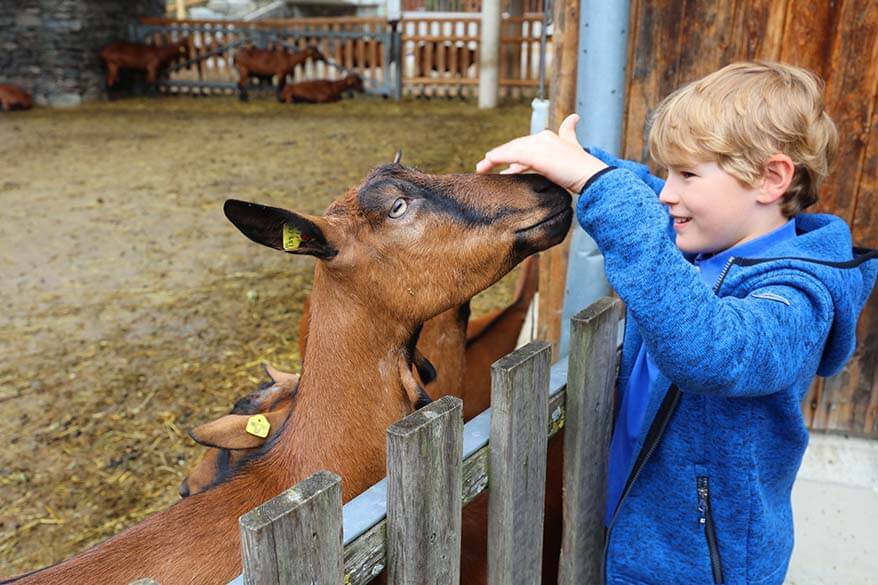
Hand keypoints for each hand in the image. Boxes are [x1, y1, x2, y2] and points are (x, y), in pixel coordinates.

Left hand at [475, 114, 608, 192]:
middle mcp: (542, 138)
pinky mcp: (537, 156)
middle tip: (483, 167)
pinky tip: (489, 161)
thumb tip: (574, 117)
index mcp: (547, 137)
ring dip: (493, 159)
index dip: (509, 155)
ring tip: (481, 168)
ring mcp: (539, 146)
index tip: (502, 167)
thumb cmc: (580, 168)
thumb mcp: (572, 147)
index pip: (522, 146)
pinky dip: (499, 158)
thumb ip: (568, 132)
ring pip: (510, 151)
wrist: (590, 176)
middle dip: (498, 157)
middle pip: (514, 147)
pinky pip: (512, 156)